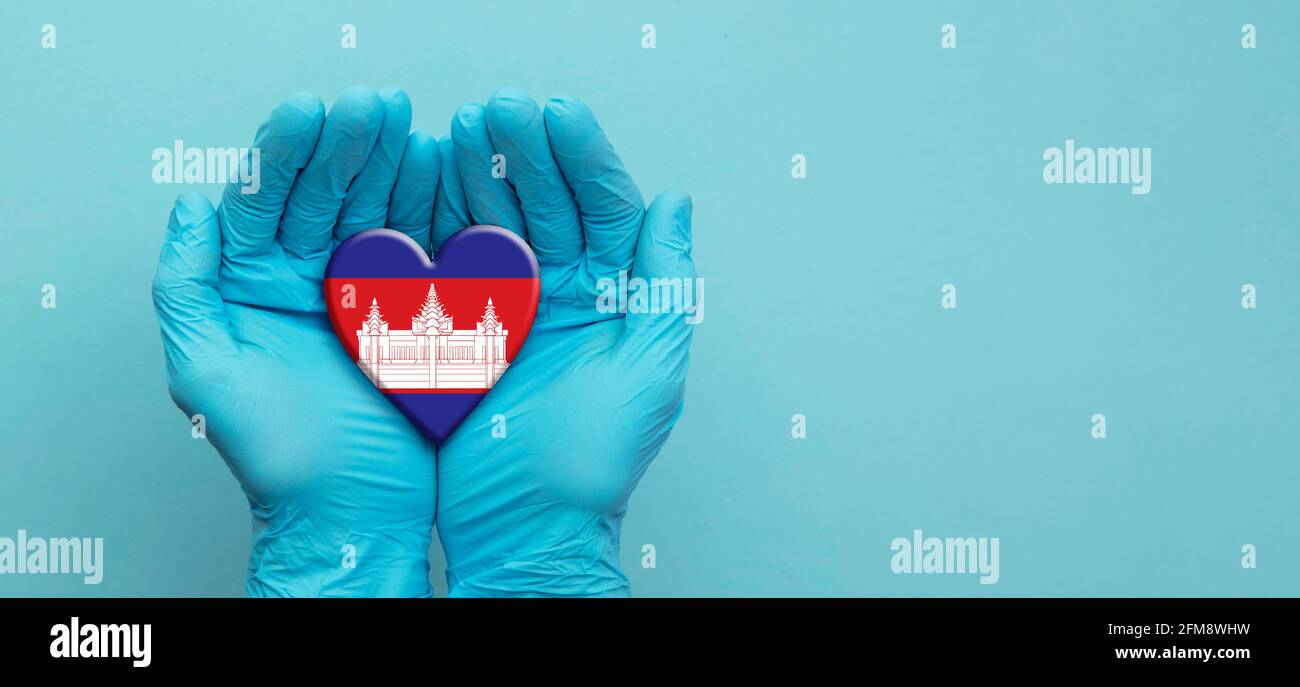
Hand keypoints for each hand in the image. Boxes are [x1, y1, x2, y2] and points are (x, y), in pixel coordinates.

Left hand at [151, 86, 442, 596]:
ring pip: (380, 212)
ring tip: (416, 129)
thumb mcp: (207, 373)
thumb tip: (191, 211)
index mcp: (254, 285)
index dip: (289, 152)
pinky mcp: (416, 313)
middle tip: (376, 105)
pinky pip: (426, 252)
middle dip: (351, 144)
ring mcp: (365, 293)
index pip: (268, 200)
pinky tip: (446, 177)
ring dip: (397, 166)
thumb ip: (188, 289)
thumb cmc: (277, 459)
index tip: (313, 112)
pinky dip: (437, 213)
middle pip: (327, 194)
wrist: (353, 514)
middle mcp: (308, 280)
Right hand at [432, 90, 696, 595]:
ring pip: (499, 223)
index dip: (584, 158)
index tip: (558, 114)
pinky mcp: (464, 329)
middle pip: (550, 204)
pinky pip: (453, 263)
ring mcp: (514, 309)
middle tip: (501, 107)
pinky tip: (428, 180)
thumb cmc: (592, 465)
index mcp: (616, 300)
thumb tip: (675, 204)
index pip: (606, 211)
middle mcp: (567, 295)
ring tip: (460, 126)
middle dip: (526, 152)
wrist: (524, 528)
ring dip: (481, 173)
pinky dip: (440, 220)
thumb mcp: (648, 373)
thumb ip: (662, 286)